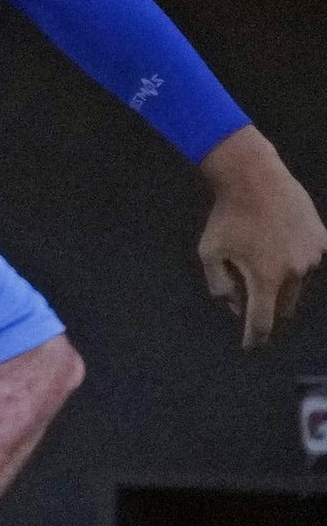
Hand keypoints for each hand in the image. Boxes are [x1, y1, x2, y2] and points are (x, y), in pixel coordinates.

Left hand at [196, 128, 323, 347]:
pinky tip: (277, 251)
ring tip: (262, 268)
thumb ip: (221, 286)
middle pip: (284, 307)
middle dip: (268, 311)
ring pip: (299, 288)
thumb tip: (235, 310)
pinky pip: (309, 266)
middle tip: (252, 307)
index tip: (250, 347)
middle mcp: (296, 271)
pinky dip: (294, 267)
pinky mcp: (323, 242)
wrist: (255, 178)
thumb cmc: (227, 217)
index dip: (256, 337)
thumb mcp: (210, 253)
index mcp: (267, 277)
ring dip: (282, 288)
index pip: (263, 320)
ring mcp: (314, 256)